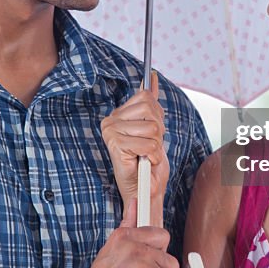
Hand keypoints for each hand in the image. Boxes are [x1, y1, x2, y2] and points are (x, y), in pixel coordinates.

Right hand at [101, 72, 167, 225]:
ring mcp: (111, 132)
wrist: (145, 189)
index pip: (146, 96)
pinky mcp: (115, 145)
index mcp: (118, 114)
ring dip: (156, 145)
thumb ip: (151, 104)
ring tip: (146, 155)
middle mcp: (110, 120)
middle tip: (149, 146)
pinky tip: (143, 162)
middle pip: (150, 109)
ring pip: (151, 127)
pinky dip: (152, 156)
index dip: (157, 116)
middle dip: (158, 130)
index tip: (151, 132)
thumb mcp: (154, 127)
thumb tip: (152, 77)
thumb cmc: (149, 162)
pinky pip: (148, 143)